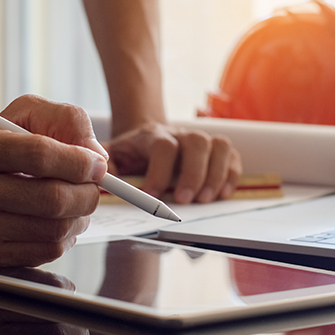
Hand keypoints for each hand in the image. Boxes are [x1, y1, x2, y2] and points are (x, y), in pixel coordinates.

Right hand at [0, 95, 107, 265]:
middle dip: (88, 193)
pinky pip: (47, 251)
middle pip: (51, 198)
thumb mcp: (26, 115)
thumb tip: (97, 157)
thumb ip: (67, 122)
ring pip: (55, 229)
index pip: (39, 155)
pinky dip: (66, 235)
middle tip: (93, 186)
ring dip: (81, 215)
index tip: (98, 165)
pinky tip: (58, 220)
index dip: (79, 162)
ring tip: (76, 201)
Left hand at [104, 122, 241, 203]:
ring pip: (219, 146)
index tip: (152, 196)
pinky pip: (232, 156)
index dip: (160, 171)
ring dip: (215, 175)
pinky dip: (231, 175)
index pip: (162, 146)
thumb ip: (105, 165)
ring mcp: (200, 140)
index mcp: (152, 135)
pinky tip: (222, 194)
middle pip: (196, 142)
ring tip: (204, 200)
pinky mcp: (215, 150)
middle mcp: (179, 133)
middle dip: (193, 174)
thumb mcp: (112, 155)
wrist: (146, 136)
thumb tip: (102, 178)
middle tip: (185, 201)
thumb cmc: (130, 152)